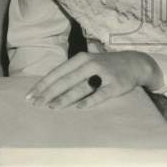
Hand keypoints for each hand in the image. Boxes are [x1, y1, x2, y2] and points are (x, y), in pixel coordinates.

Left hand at [26, 51, 160, 109]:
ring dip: (64, 97)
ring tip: (52, 106)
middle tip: (36, 103)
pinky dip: (89, 101)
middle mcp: (89, 64)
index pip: (57, 72)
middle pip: (65, 80)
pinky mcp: (115, 85)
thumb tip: (48, 86)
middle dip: (49, 92)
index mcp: (79, 58)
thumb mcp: (87, 63)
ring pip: (80, 87)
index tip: (30, 95)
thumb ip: (71, 72)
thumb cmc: (105, 66)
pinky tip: (78, 108)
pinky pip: (100, 94)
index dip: (43, 84)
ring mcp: (103, 74)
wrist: (135, 63)